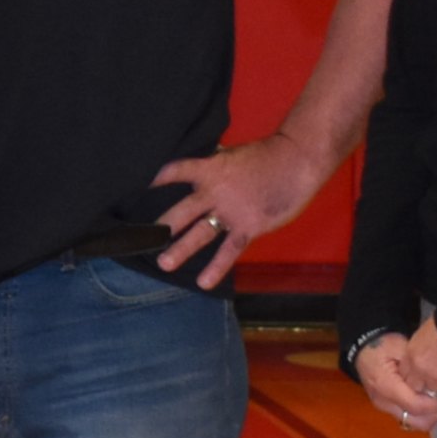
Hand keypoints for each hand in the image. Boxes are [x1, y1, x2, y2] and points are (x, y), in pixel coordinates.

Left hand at [145, 131, 334, 289]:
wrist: (296, 160)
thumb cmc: (268, 155)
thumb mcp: (233, 155)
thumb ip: (215, 165)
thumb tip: (201, 167)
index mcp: (210, 169)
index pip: (176, 171)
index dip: (158, 179)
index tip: (140, 188)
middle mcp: (215, 191)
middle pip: (182, 210)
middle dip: (162, 226)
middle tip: (142, 239)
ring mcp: (230, 211)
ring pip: (200, 233)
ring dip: (181, 249)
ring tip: (164, 263)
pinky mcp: (248, 227)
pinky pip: (228, 250)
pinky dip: (216, 267)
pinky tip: (203, 282)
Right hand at [357, 319, 436, 428]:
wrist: (362, 349)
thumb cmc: (382, 345)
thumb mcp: (401, 347)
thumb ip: (417, 366)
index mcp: (385, 386)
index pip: (416, 406)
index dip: (436, 404)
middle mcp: (384, 402)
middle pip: (417, 421)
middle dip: (436, 414)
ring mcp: (385, 408)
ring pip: (415, 423)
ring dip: (431, 415)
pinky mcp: (388, 408)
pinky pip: (410, 418)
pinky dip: (423, 413)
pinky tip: (430, 399)